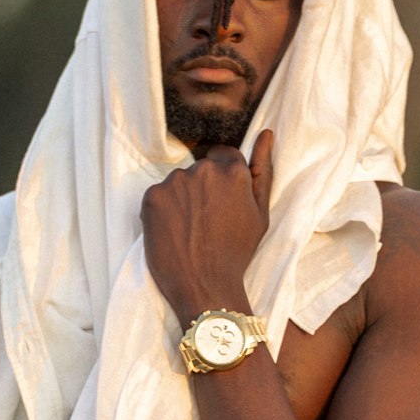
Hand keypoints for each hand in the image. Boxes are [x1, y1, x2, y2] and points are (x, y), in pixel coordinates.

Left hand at [142, 129, 273, 326]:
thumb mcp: (260, 213)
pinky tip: (173, 231)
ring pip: (178, 183)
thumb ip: (263, 170)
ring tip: (190, 229)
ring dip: (182, 199)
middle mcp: (203, 170)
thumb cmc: (237, 252)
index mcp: (233, 171)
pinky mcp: (152, 197)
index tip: (220, 202)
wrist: (205, 286)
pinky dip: (163, 211)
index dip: (222, 180)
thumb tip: (266, 133)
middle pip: (200, 169)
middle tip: (207, 221)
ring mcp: (175, 182)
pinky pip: (158, 195)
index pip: (223, 156)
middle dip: (203, 188)